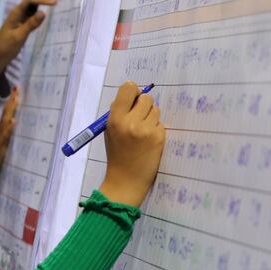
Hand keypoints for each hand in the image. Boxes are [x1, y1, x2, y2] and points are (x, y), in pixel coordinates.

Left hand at [0, 0, 59, 87]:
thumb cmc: (5, 46)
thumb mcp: (18, 37)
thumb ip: (30, 25)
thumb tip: (43, 13)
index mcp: (16, 12)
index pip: (31, 0)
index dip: (43, 0)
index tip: (55, 4)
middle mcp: (20, 11)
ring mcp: (23, 16)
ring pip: (36, 2)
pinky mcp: (25, 22)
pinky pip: (36, 10)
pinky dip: (44, 4)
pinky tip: (50, 1)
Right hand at [98, 81, 165, 207]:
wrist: (125, 180)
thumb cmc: (117, 154)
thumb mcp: (110, 131)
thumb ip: (119, 112)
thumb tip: (133, 94)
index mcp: (115, 118)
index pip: (128, 89)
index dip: (132, 91)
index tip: (134, 98)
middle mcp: (130, 122)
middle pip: (146, 98)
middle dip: (144, 106)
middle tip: (139, 117)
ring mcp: (146, 130)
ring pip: (156, 110)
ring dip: (151, 117)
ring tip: (143, 132)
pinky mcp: (158, 138)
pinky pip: (161, 123)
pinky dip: (156, 130)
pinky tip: (149, 142)